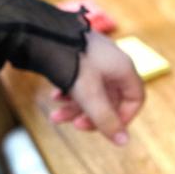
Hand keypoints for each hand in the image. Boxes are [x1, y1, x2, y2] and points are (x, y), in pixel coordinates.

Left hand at [50, 31, 144, 145]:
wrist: (39, 31)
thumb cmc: (71, 61)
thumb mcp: (89, 95)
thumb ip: (106, 120)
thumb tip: (123, 142)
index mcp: (124, 69)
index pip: (135, 99)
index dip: (124, 118)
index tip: (107, 129)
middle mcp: (113, 63)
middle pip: (111, 98)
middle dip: (92, 115)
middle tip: (75, 126)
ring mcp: (96, 58)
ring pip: (92, 91)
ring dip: (76, 108)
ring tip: (56, 117)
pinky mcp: (79, 55)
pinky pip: (80, 80)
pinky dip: (69, 93)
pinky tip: (55, 97)